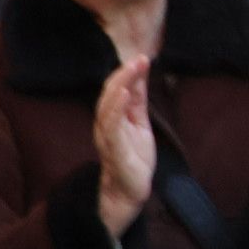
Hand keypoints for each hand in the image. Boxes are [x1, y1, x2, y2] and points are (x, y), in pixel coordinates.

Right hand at [94, 55, 154, 238]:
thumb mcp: (139, 122)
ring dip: (120, 85)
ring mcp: (108, 138)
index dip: (126, 73)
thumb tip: (141, 73)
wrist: (129, 191)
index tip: (143, 57)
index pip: (115, 90)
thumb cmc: (133, 157)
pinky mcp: (114, 150)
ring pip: (107, 106)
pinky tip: (124, 93)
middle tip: (139, 59)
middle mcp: (105, 125)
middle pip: (108, 94)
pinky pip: (112, 126)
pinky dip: (116, 108)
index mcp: (112, 118)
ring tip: (132, 69)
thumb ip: (138, 101)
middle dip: (123, 74)